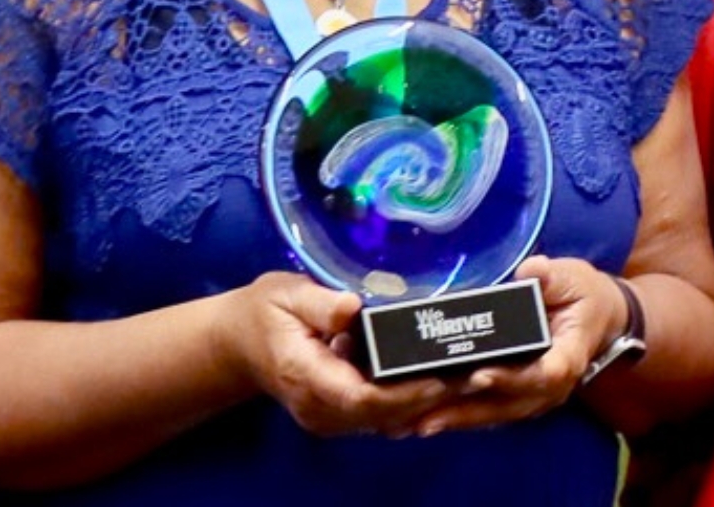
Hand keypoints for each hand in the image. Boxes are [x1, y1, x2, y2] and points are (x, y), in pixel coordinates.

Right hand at [218, 272, 453, 437]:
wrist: (238, 345)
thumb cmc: (264, 312)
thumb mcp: (284, 293)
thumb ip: (319, 302)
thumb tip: (352, 307)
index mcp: (304, 376)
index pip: (360, 397)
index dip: (403, 393)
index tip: (440, 379)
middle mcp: (318, 407)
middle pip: (381, 415)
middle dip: (428, 399)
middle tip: (475, 376)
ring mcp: (329, 417)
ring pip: (385, 421)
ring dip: (427, 404)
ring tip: (471, 378)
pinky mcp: (340, 416)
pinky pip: (381, 416)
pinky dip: (412, 403)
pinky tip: (445, 381)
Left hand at [407, 256, 627, 436]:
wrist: (596, 318)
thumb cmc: (581, 296)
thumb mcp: (571, 278)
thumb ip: (552, 276)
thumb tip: (532, 271)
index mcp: (569, 354)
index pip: (545, 374)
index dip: (513, 379)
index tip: (480, 376)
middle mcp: (553, 385)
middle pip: (511, 404)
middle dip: (469, 411)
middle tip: (429, 414)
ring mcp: (536, 395)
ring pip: (497, 413)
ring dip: (459, 419)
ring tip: (419, 423)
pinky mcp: (520, 397)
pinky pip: (490, 411)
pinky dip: (461, 416)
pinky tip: (428, 419)